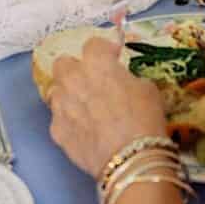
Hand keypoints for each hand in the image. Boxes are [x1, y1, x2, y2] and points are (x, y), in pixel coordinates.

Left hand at [46, 34, 168, 178]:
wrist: (130, 159)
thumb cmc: (144, 120)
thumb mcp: (148, 90)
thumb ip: (128, 79)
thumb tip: (123, 82)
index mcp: (96, 63)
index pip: (93, 44)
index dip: (105, 50)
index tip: (113, 56)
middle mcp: (72, 79)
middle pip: (63, 63)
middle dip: (75, 68)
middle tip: (91, 80)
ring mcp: (60, 106)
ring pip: (57, 92)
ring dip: (69, 95)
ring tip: (86, 108)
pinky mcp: (56, 131)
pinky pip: (59, 119)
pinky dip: (69, 122)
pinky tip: (84, 131)